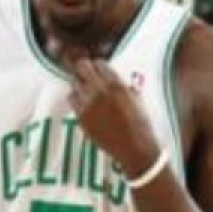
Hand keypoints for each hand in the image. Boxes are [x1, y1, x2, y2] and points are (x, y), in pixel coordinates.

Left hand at [68, 58, 161, 178]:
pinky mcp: (81, 116)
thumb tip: (119, 82)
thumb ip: (125, 87)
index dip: (98, 66)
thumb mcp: (137, 99)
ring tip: (86, 90)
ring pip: (74, 83)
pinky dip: (77, 99)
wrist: (134, 147)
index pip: (99, 63)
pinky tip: (84, 103)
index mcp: (116, 84)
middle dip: (85, 68)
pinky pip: (72, 100)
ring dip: (80, 84)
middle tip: (87, 73)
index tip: (99, 70)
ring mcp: (88, 103)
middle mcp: (99, 90)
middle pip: (82, 66)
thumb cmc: (140, 124)